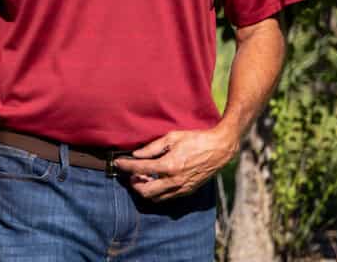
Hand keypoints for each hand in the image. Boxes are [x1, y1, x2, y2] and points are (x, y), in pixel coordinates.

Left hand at [114, 127, 237, 200]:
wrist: (219, 149)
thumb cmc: (195, 140)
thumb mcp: (171, 138)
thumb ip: (151, 148)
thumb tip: (135, 154)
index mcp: (168, 165)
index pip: (139, 169)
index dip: (125, 166)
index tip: (117, 162)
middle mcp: (174, 181)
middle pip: (144, 192)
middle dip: (134, 184)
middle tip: (131, 173)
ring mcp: (181, 188)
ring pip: (156, 198)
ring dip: (145, 189)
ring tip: (143, 177)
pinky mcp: (188, 191)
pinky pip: (167, 197)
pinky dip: (157, 192)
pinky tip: (156, 180)